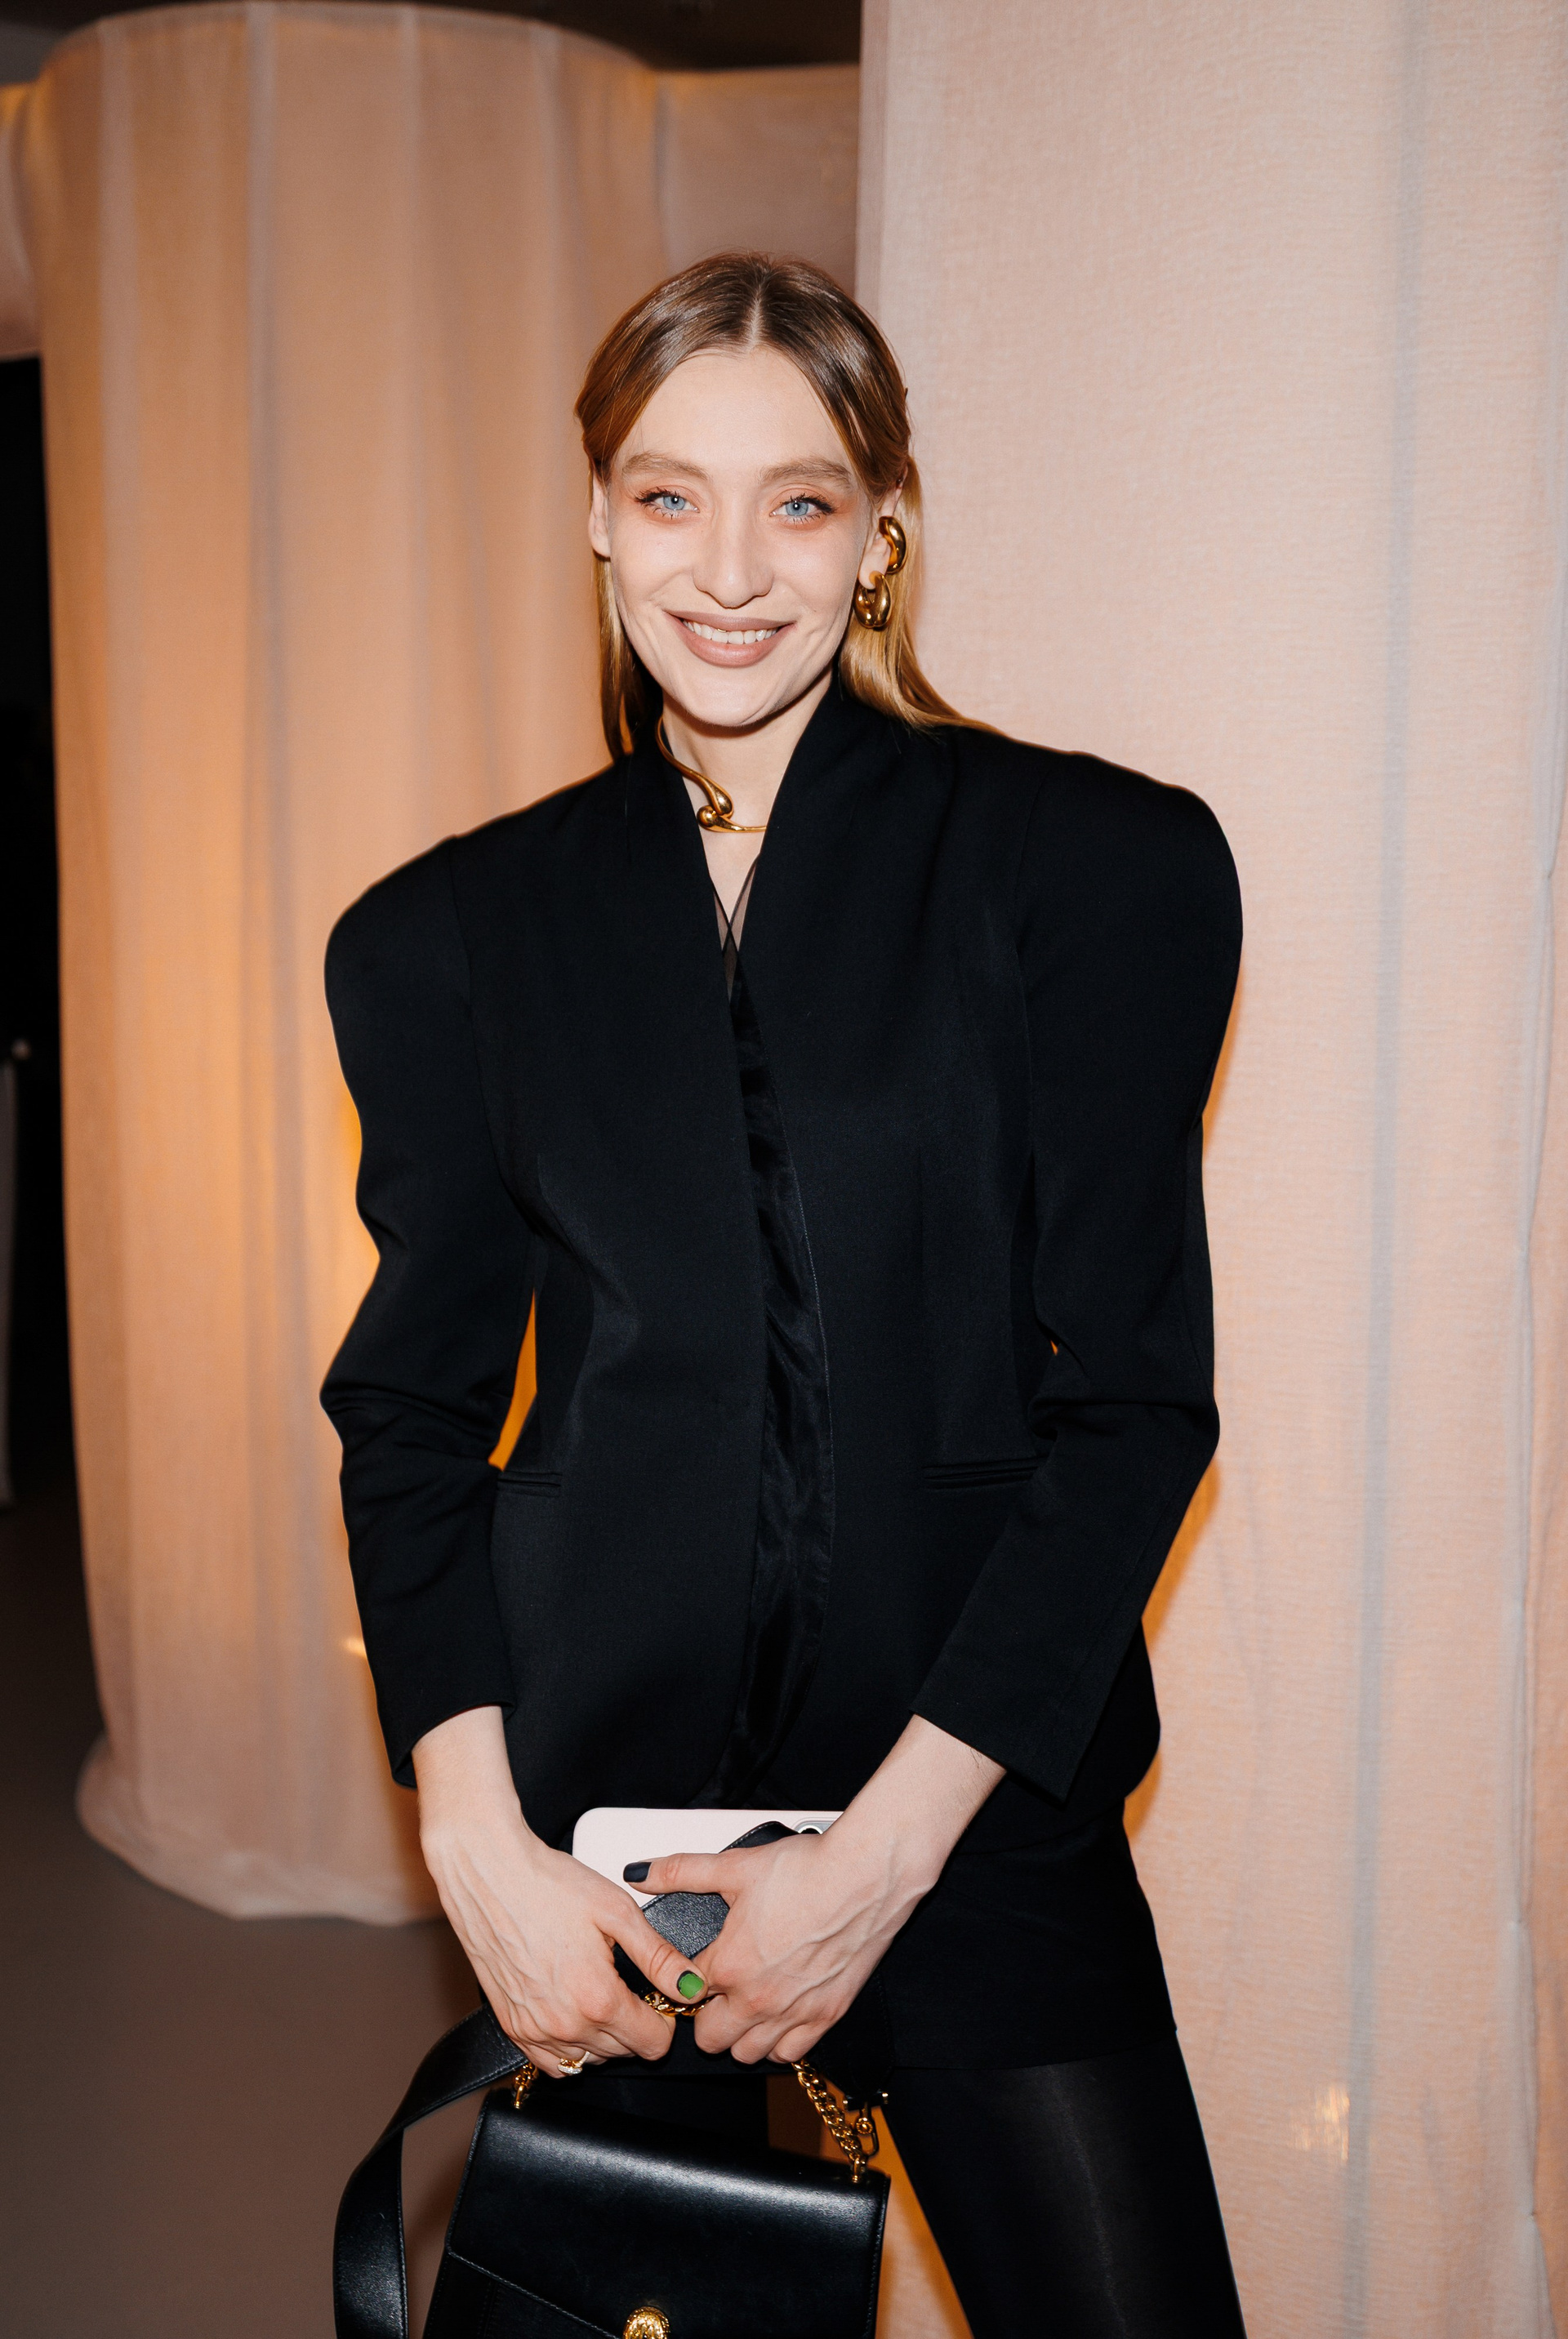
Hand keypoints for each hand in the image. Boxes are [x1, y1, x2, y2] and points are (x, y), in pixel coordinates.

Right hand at [412, 1707, 705, 2075]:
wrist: (488, 1874)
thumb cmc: (547, 1884)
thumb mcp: (617, 1911)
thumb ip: (658, 1957)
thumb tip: (691, 1987)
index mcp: (598, 1998)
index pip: (653, 2044)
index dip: (666, 2020)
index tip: (660, 1997)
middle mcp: (565, 2025)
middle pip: (624, 2053)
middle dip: (638, 2025)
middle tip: (631, 1985)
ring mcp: (535, 2031)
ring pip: (590, 2060)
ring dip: (606, 2038)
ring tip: (603, 1992)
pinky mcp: (512, 2027)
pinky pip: (553, 2064)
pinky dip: (571, 2049)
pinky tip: (575, 2013)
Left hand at [635, 1718, 1004, 2065]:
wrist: (865, 1876)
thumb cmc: (807, 1870)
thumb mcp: (735, 1866)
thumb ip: (682, 1872)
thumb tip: (641, 1872)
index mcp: (729, 1965)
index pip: (685, 1997)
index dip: (685, 1981)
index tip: (693, 1970)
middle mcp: (759, 1999)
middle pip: (711, 2038)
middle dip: (707, 2015)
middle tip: (718, 1987)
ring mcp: (795, 2013)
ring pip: (749, 2054)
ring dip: (742, 2033)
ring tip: (747, 2001)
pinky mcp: (828, 2016)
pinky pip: (792, 2054)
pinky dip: (781, 2041)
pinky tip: (780, 2012)